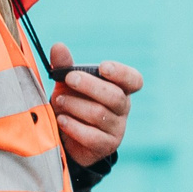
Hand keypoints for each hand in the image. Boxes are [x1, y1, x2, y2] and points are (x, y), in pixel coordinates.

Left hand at [49, 44, 140, 165]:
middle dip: (90, 86)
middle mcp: (123, 108)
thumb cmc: (72, 102)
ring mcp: (117, 129)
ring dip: (75, 106)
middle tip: (69, 79)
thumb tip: (58, 46)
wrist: (66, 136)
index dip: (122, 74)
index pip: (134, 80)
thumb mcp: (67, 82)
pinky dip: (73, 126)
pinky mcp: (106, 145)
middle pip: (115, 97)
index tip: (103, 68)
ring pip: (100, 115)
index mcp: (119, 88)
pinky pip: (92, 136)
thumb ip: (64, 65)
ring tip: (59, 102)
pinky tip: (61, 120)